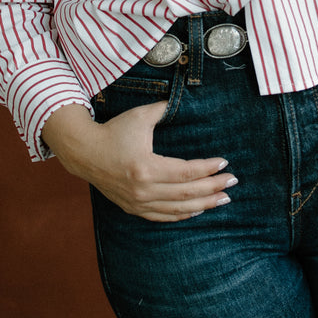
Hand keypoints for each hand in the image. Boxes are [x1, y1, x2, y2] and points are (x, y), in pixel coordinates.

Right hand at [41, 101, 236, 221]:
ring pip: (178, 209)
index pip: (186, 173)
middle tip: (232, 182)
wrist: (84, 152)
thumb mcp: (139, 117)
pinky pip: (163, 216)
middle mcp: (143, 189)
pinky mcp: (133, 208)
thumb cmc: (114, 132)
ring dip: (203, 205)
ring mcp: (138, 202)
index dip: (207, 169)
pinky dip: (183, 215)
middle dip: (213, 188)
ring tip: (223, 199)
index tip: (224, 163)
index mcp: (146, 167)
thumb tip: (183, 101)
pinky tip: (198, 210)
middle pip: (186, 194)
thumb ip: (163, 110)